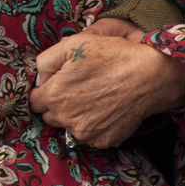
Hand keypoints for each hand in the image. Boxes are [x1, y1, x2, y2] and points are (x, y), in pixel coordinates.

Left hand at [28, 18, 184, 147]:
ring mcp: (86, 132)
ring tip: (92, 98)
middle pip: (49, 116)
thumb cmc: (112, 55)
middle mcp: (67, 119)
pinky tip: (105, 109)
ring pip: (69, 126)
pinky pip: (90, 135)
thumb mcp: (72, 45)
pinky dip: (94, 125)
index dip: (43, 91)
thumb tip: (39, 78)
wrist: (151, 74)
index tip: (55, 85)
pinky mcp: (104, 140)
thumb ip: (45, 62)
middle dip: (57, 104)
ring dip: (74, 116)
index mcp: (54, 96)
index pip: (33, 101)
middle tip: (75, 90)